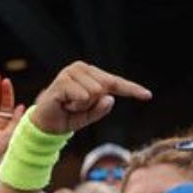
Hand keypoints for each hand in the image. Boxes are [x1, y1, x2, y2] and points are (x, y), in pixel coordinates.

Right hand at [30, 62, 151, 134]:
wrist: (45, 125)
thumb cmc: (68, 116)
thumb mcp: (90, 115)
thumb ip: (101, 108)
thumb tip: (110, 98)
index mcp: (92, 74)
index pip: (116, 82)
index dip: (132, 89)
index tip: (147, 96)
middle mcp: (82, 68)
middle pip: (105, 88)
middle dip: (93, 103)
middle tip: (75, 106)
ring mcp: (71, 72)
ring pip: (94, 93)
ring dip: (82, 105)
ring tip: (69, 105)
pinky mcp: (63, 80)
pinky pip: (82, 96)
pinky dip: (75, 105)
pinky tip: (64, 104)